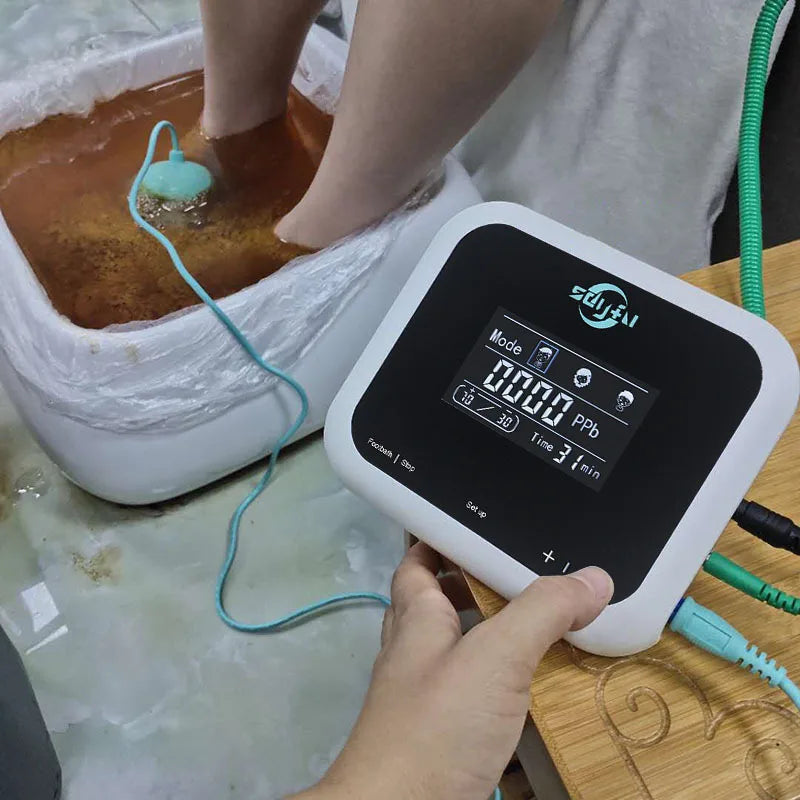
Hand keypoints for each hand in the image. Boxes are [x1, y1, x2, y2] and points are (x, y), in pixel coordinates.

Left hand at [297, 543, 612, 799]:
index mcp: (418, 622)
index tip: (474, 526)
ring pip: (461, 661)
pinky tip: (538, 708)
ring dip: (495, 648)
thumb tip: (593, 578)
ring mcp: (427, 705)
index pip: (416, 564)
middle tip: (524, 580)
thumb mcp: (494, 657)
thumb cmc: (434, 727)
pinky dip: (506, 705)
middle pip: (439, 609)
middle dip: (475, 591)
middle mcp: (416, 658)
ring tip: (543, 636)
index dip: (438, 540)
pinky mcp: (445, 744)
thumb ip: (541, 613)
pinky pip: (478, 713)